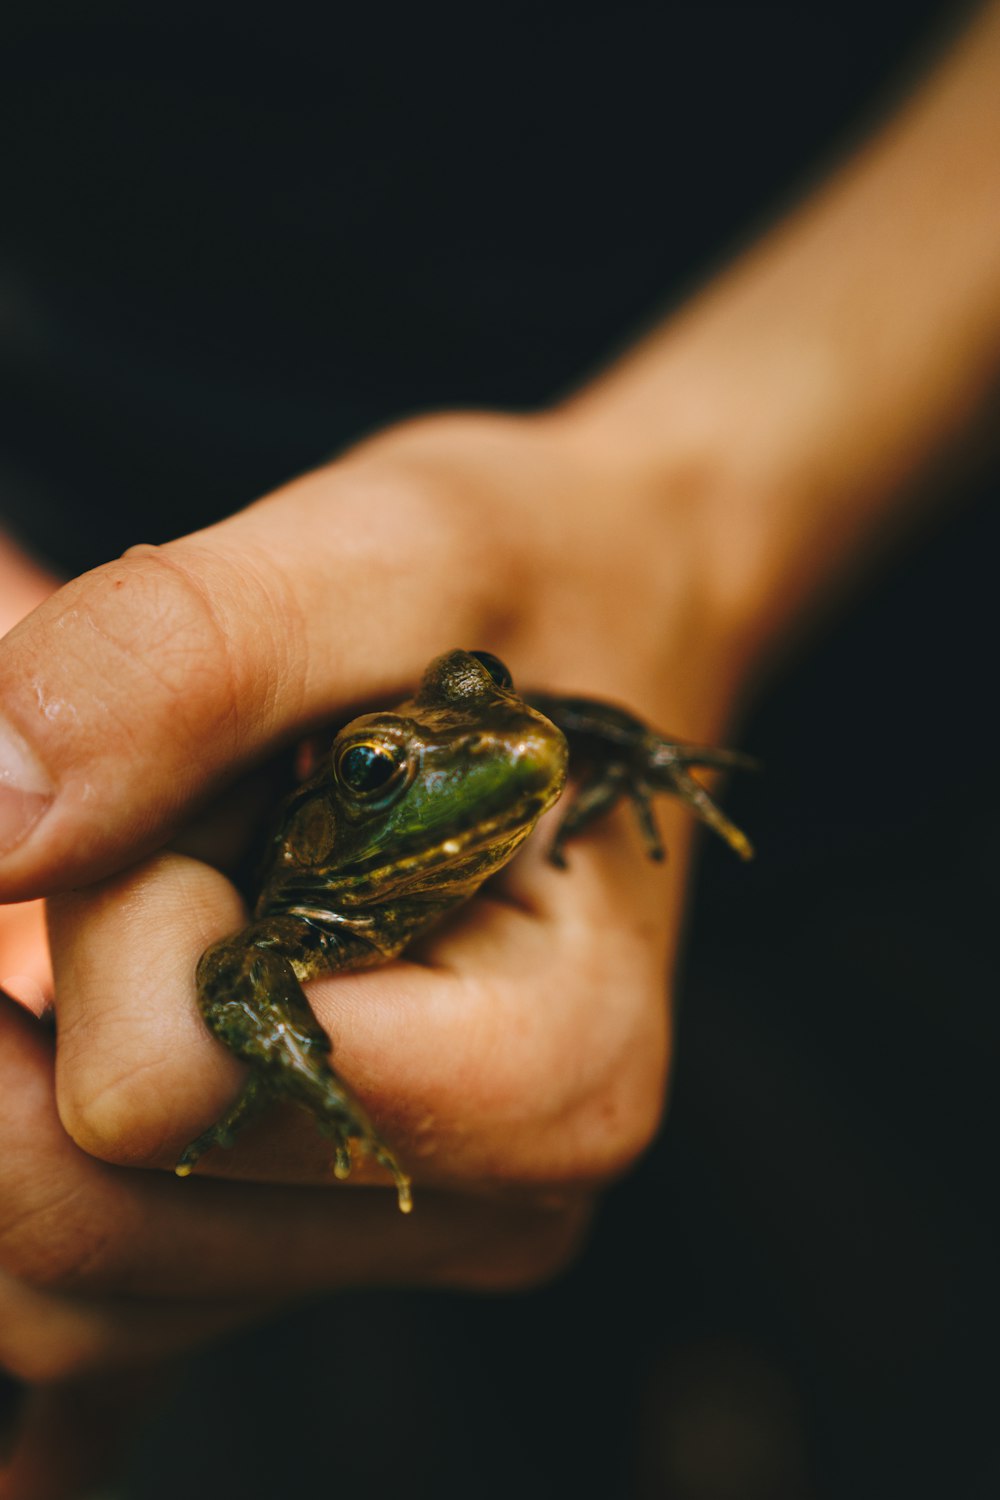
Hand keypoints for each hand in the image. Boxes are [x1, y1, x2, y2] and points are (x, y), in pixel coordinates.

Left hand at [0, 411, 735, 1496]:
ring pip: (58, 1268)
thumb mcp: (396, 547)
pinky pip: (107, 1322)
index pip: (179, 1085)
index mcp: (550, 1068)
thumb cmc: (537, 579)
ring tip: (185, 896)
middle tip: (188, 830)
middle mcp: (488, 1197)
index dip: (130, 909)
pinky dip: (40, 1205)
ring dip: (39, 1055)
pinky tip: (58, 1210)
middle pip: (88, 1205)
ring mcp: (400, 1234)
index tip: (234, 784)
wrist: (615, 613)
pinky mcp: (324, 1228)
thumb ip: (195, 656)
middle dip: (64, 985)